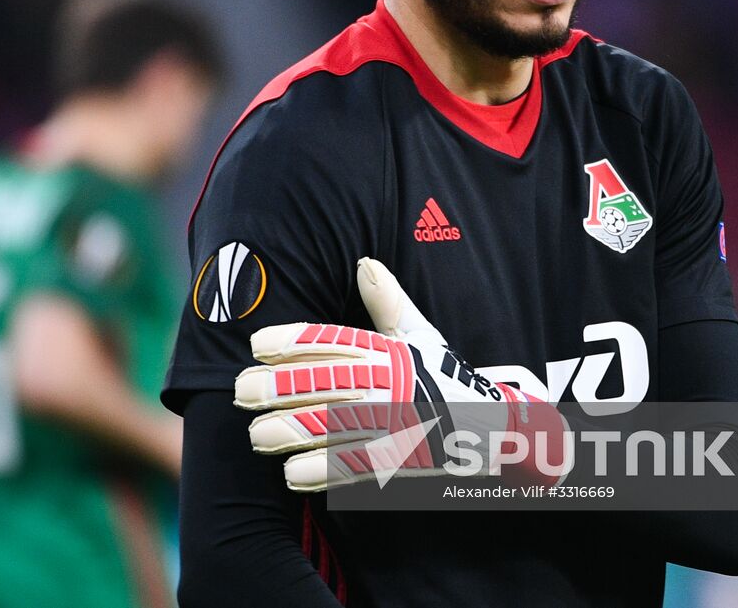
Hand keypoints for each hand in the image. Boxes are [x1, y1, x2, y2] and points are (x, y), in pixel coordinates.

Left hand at [234, 257, 556, 491]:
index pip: (336, 340)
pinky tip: (291, 475)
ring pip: (335, 427)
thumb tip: (364, 262)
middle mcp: (392, 383)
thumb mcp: (422, 336)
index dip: (293, 340)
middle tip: (240, 390)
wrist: (497, 427)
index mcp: (392, 351)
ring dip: (290, 432)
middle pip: (326, 383)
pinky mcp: (404, 461)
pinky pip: (357, 468)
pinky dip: (322, 473)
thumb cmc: (447, 378)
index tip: (256, 343)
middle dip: (279, 387)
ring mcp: (398, 422)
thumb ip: (389, 303)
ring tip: (256, 436)